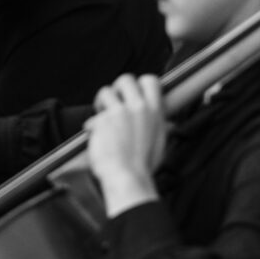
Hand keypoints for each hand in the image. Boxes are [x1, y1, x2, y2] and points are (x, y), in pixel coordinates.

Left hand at [84, 74, 165, 212]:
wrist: (127, 178)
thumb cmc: (143, 167)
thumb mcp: (160, 143)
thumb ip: (160, 128)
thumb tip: (167, 124)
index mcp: (155, 112)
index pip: (150, 81)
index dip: (140, 84)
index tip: (133, 93)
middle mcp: (138, 108)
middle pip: (126, 79)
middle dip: (118, 88)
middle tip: (115, 102)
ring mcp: (119, 113)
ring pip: (105, 92)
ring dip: (102, 103)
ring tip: (102, 116)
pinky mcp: (102, 120)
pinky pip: (92, 117)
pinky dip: (92, 126)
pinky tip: (95, 136)